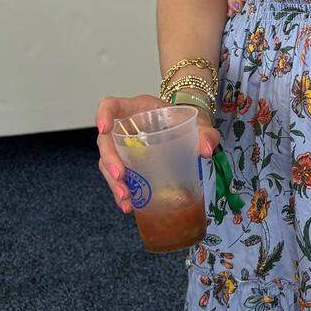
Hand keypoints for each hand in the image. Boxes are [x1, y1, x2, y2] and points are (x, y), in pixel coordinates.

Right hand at [96, 94, 219, 212]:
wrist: (190, 132)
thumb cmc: (188, 122)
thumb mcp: (198, 124)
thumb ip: (205, 133)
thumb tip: (207, 149)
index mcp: (138, 109)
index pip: (111, 105)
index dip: (103, 114)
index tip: (104, 128)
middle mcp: (126, 127)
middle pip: (106, 141)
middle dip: (110, 161)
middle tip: (120, 178)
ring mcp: (124, 146)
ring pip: (108, 163)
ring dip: (113, 182)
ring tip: (126, 200)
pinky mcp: (128, 164)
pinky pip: (118, 177)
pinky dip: (122, 191)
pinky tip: (130, 205)